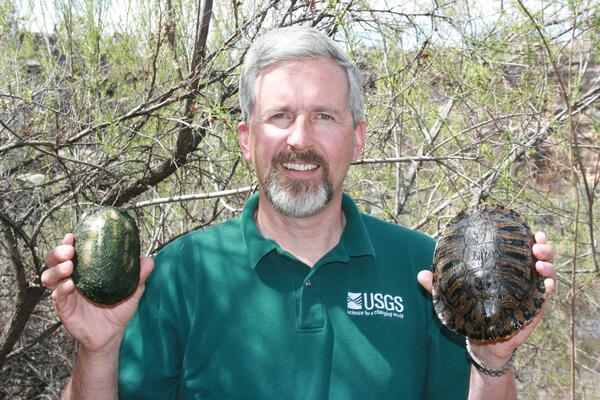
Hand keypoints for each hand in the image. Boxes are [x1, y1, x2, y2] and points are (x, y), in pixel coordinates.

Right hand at [41, 233, 153, 353]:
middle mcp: (71, 278)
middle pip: (53, 261)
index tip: (73, 235)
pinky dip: (61, 289)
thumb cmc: (119, 308)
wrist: (112, 334)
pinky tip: (69, 286)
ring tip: (68, 267)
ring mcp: (65, 293)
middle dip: (57, 252)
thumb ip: (139, 276)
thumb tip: (149, 260)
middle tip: (69, 250)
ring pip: (49, 277)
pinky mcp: (64, 309)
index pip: (71, 252)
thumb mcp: (132, 291)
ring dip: (56, 270)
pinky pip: (57, 297)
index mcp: (85, 270)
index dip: (69, 242)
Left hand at [417, 231, 555, 365]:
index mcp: (504, 267)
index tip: (527, 227)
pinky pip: (546, 295)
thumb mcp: (455, 296)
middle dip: (542, 247)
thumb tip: (420, 274)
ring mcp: (530, 291)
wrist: (483, 340)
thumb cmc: (471, 309)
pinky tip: (547, 285)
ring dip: (547, 265)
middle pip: (538, 255)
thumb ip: (438, 285)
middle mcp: (521, 275)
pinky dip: (549, 288)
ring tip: (539, 263)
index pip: (518, 246)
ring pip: (547, 272)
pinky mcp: (535, 307)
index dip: (525, 235)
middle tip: (535, 245)